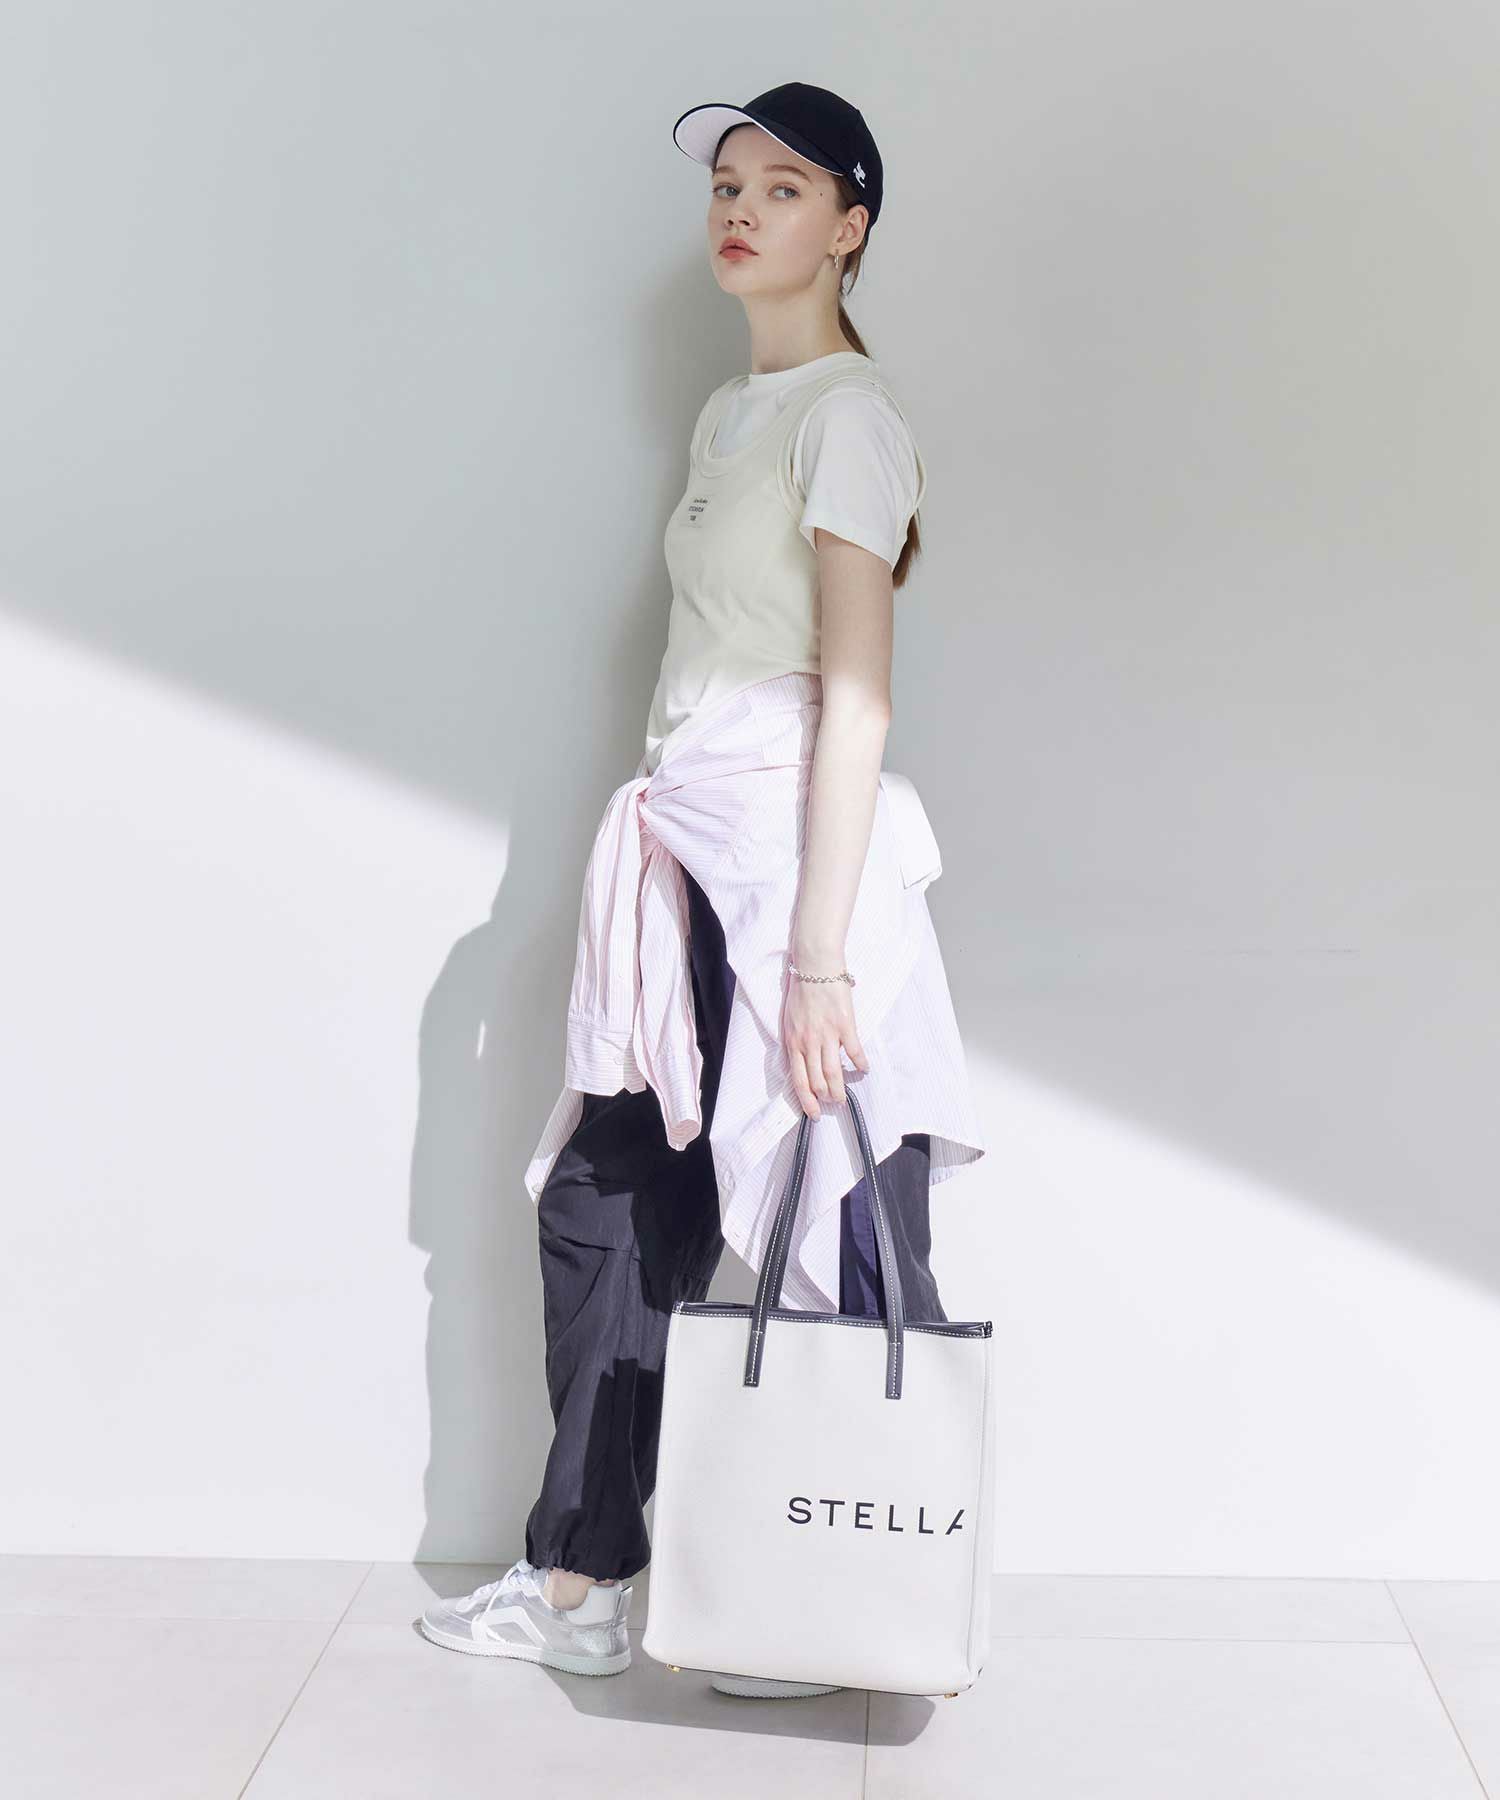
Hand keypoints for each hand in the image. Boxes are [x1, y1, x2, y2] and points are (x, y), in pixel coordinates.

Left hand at [783, 968, 868, 1117]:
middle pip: (818, 1081)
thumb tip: (801, 1058)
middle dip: (826, 1098)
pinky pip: (854, 1052)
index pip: (799, 1080)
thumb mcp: (789, 1018)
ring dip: (841, 1089)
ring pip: (834, 1073)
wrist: (814, 965)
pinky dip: (860, 1064)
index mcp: (793, 1041)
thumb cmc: (801, 989)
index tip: (814, 1113)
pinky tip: (864, 1070)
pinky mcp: (845, 1025)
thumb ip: (795, 1040)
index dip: (807, 1101)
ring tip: (844, 1097)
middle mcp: (809, 1042)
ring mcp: (827, 1035)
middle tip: (834, 1104)